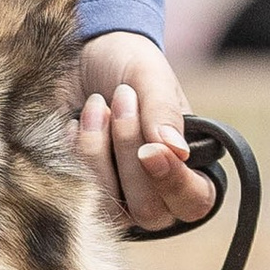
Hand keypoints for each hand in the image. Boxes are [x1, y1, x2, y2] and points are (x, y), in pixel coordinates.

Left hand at [62, 33, 218, 233]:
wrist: (80, 58)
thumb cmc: (127, 68)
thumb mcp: (151, 77)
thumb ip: (164, 111)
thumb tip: (176, 151)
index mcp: (190, 169)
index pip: (195, 201)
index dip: (174, 182)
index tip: (150, 149)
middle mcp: (156, 194)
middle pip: (149, 211)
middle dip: (129, 153)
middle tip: (121, 99)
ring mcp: (118, 200)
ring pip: (110, 209)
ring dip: (97, 153)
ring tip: (95, 105)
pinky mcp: (81, 197)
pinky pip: (75, 198)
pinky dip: (75, 156)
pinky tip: (74, 123)